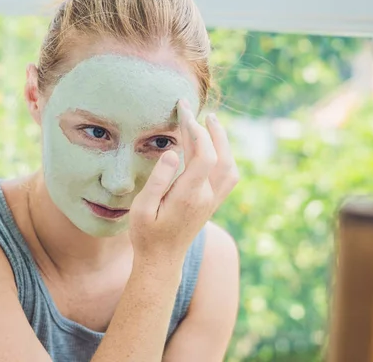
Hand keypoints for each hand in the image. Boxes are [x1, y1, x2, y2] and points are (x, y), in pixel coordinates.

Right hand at [129, 99, 238, 262]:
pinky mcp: (212, 204)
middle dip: (211, 130)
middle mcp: (206, 197)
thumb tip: (173, 152)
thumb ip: (158, 180)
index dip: (196, 131)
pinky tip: (215, 147)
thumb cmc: (147, 235)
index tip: (183, 113)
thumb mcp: (142, 209)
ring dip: (223, 142)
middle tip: (197, 111)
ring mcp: (212, 201)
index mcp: (189, 196)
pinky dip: (225, 156)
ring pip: (230, 166)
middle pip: (220, 157)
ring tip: (211, 123)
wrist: (162, 261)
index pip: (204, 156)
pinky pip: (229, 176)